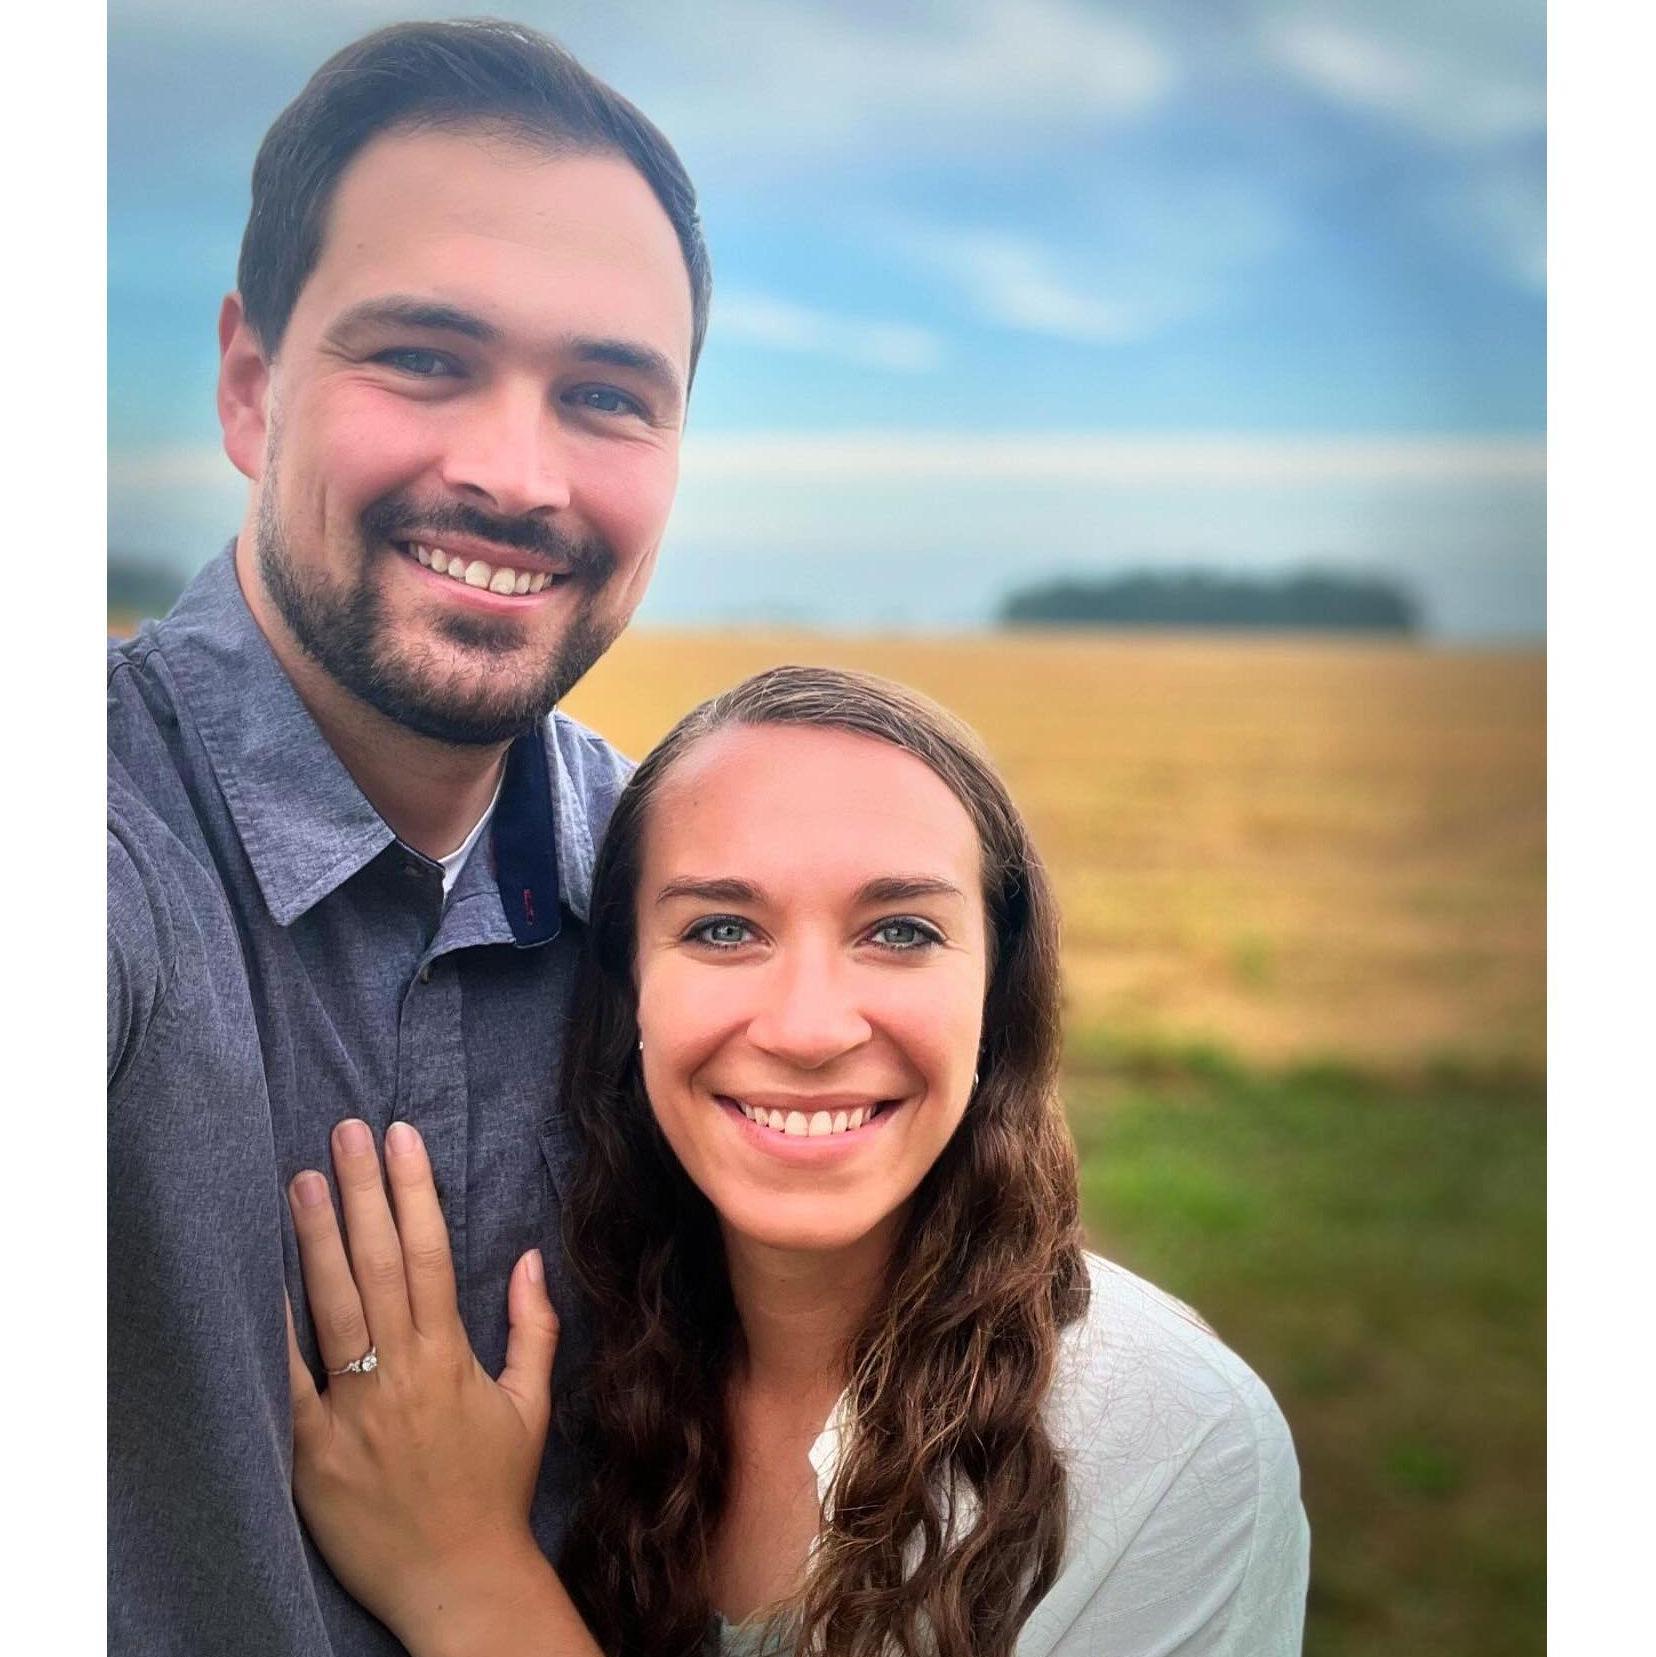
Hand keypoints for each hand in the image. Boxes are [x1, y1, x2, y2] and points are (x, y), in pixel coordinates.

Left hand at [285, 1118, 558, 1646]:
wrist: (458, 1580)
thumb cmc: (496, 1491)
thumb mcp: (532, 1405)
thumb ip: (533, 1327)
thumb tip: (529, 1257)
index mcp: (452, 1357)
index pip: (430, 1253)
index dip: (414, 1191)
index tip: (401, 1138)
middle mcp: (402, 1373)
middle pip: (377, 1264)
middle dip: (361, 1191)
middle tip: (343, 1133)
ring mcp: (354, 1410)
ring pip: (332, 1306)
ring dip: (316, 1236)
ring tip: (301, 1179)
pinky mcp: (312, 1449)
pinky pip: (288, 1377)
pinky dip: (275, 1325)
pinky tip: (263, 1276)